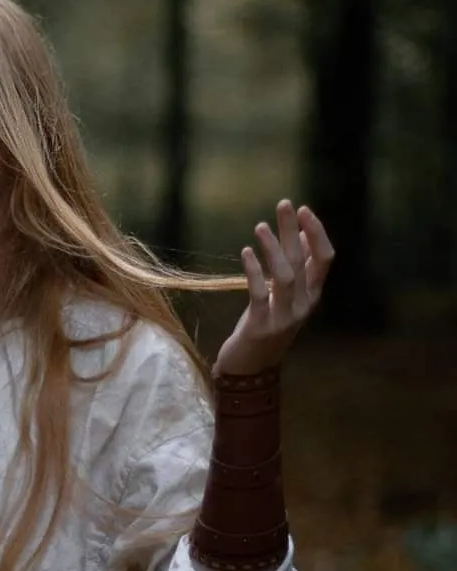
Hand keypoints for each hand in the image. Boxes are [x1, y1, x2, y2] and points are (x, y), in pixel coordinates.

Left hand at [214, 200, 334, 375]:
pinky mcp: (262, 326)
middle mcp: (304, 305)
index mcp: (312, 294)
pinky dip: (254, 271)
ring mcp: (284, 317)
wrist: (250, 366)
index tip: (303, 209)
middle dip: (293, 230)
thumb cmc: (265, 323)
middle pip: (302, 261)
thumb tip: (302, 235)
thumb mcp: (284, 295)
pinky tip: (246, 252)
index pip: (325, 259)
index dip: (317, 233)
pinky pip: (261, 294)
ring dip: (273, 249)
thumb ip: (296, 268)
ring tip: (260, 227)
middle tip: (283, 204)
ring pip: (286, 277)